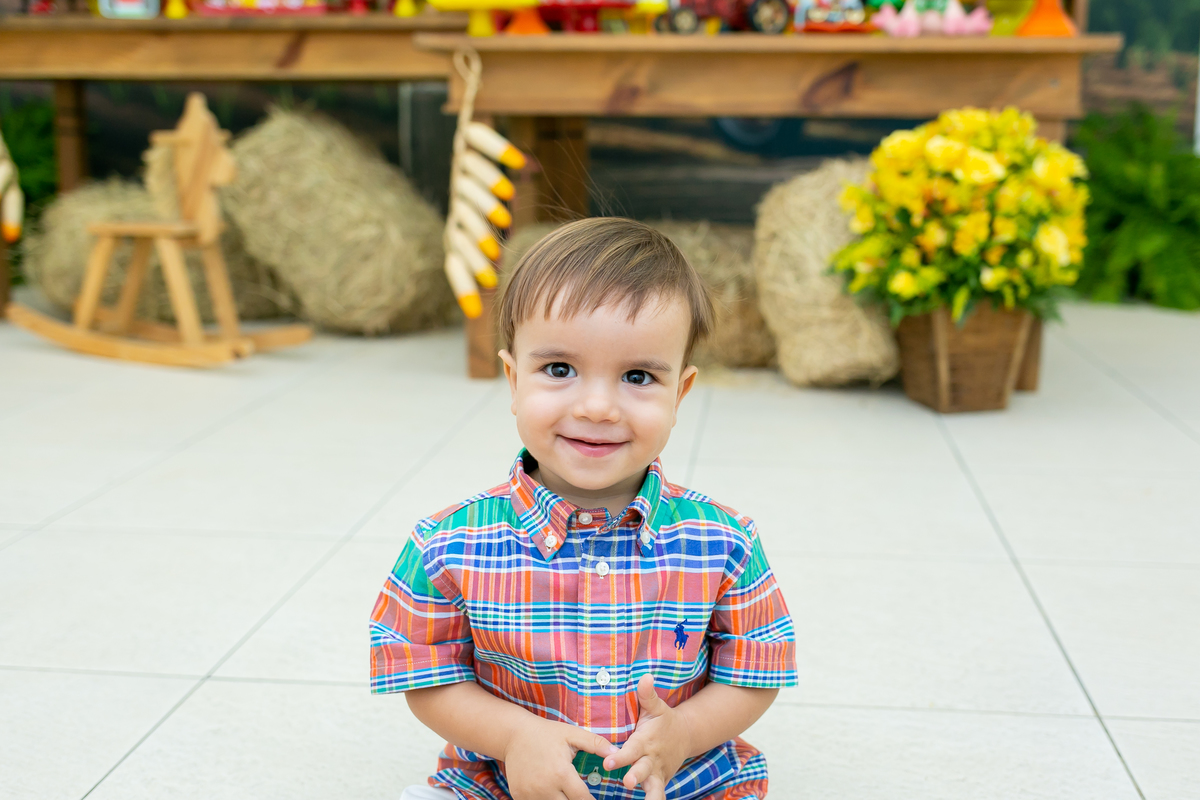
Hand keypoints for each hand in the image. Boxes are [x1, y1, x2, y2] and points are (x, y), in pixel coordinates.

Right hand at [502, 716, 617, 799]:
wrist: (514, 734)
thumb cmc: (546, 733)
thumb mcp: (572, 734)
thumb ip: (596, 744)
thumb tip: (617, 753)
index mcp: (561, 773)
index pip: (582, 799)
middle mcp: (545, 787)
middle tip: (580, 795)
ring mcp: (530, 794)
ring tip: (566, 793)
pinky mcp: (518, 796)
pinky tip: (551, 794)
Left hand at [603, 675, 691, 799]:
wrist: (686, 735)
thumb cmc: (664, 720)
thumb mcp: (656, 707)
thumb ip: (647, 694)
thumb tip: (644, 676)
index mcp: (646, 741)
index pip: (632, 750)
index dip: (620, 756)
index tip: (608, 761)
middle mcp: (652, 759)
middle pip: (642, 770)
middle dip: (634, 776)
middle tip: (626, 782)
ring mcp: (657, 772)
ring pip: (654, 788)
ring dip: (649, 795)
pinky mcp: (660, 782)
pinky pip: (657, 794)